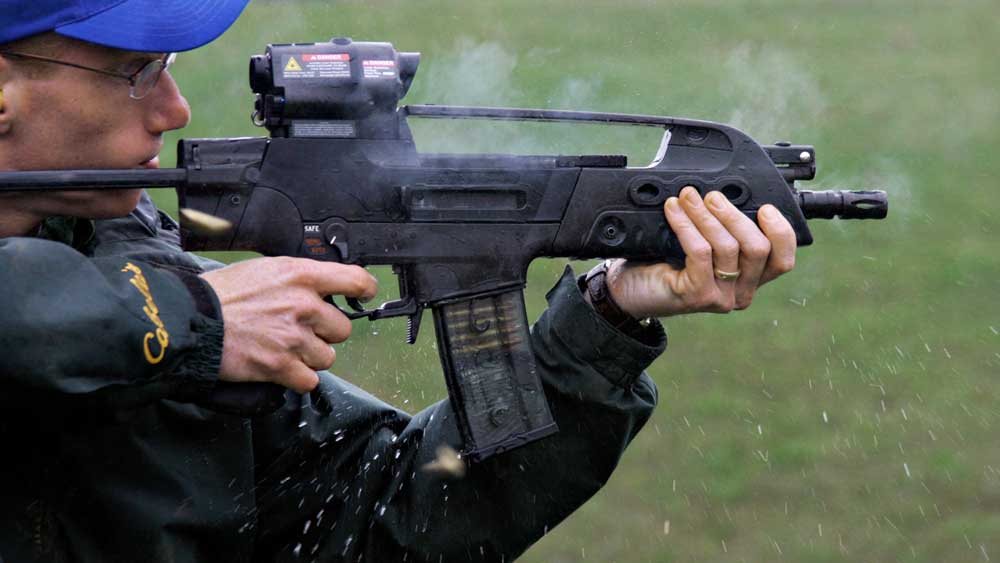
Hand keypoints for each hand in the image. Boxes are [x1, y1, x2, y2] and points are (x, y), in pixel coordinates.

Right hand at [201, 257, 377, 392]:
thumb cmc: (222, 294)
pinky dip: (298, 378)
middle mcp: (303, 305)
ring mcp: (294, 337)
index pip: (355, 280)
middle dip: (324, 333)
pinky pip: (310, 380)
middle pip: (342, 329)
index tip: (364, 295)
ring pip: (327, 357)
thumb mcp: (265, 270)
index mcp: (301, 276)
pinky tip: (281, 368)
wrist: (191, 320)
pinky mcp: (281, 366)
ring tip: (285, 349)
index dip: (364, 290)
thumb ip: (297, 280)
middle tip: (300, 331)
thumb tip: (321, 289)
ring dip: (310, 357)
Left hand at [607, 186, 795, 318]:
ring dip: (706, 215)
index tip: (764, 208)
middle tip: (711, 196)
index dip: (781, 231)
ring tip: (688, 197)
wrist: (628, 291)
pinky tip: (674, 210)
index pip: (783, 260)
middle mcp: (741, 292)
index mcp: (750, 279)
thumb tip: (725, 193)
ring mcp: (721, 297)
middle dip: (734, 214)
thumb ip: (722, 228)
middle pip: (759, 248)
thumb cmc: (663, 264)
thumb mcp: (703, 244)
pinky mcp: (699, 295)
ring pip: (728, 247)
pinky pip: (701, 252)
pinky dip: (687, 225)